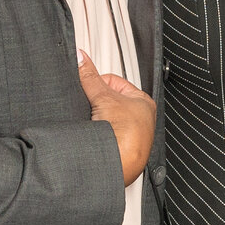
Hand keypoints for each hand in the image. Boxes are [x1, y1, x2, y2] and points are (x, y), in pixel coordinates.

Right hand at [78, 52, 154, 185]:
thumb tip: (81, 58)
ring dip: (96, 118)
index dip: (98, 82)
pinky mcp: (120, 149)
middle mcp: (140, 118)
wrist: (120, 166)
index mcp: (143, 102)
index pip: (114, 82)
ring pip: (105, 118)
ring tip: (92, 121)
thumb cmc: (126, 136)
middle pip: (109, 100)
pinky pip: (103, 134)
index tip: (88, 86)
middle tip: (90, 106)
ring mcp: (130, 136)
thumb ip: (89, 77)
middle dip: (96, 102)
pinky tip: (93, 134)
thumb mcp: (104, 98)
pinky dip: (96, 133)